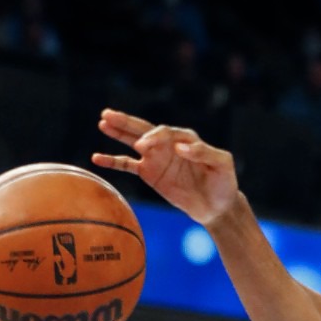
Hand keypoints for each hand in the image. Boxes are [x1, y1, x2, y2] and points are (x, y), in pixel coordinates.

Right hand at [94, 110, 238, 226]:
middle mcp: (168, 144)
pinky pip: (127, 165)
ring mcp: (157, 158)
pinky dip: (113, 161)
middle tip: (108, 114)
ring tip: (102, 123)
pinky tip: (97, 158)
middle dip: (126, 122)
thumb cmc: (223, 182)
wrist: (218, 206)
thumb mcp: (222, 165)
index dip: (154, 137)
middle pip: (144, 129)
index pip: (165, 132)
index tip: (145, 147)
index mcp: (185, 138)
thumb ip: (205, 153)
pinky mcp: (150, 174)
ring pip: (132, 142)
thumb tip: (182, 147)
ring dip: (117, 133)